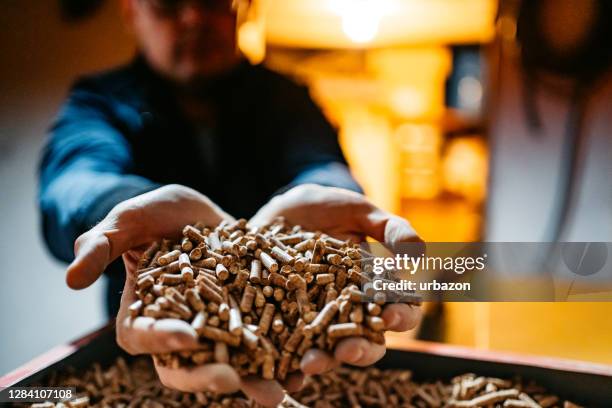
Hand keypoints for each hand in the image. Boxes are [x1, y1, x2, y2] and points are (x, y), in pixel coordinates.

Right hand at [66, 184, 292, 405]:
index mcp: (143, 313)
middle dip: (209, 377)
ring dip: (254, 380)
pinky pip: (265, 343)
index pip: (143, 336)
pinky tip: (305, 363)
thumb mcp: (130, 219)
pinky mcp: (250, 320)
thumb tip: (69, 277)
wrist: (202, 212)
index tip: (185, 337)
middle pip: (187, 365)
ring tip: (279, 390)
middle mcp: (179, 330)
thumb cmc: (157, 216)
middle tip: (232, 382)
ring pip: (231, 363)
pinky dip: (282, 355)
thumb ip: (102, 243)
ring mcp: (217, 328)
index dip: (161, 339)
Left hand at [251, 184, 422, 373]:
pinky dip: (283, 360)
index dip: (399, 316)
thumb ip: (391, 229)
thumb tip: (419, 252)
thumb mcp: (360, 212)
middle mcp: (346, 311)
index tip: (393, 315)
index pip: (396, 310)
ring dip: (321, 361)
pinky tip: (279, 371)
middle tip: (350, 350)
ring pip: (324, 350)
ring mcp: (314, 318)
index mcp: (373, 291)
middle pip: (362, 341)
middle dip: (359, 350)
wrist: (285, 208)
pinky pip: (284, 346)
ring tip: (310, 363)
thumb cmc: (330, 209)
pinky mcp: (282, 320)